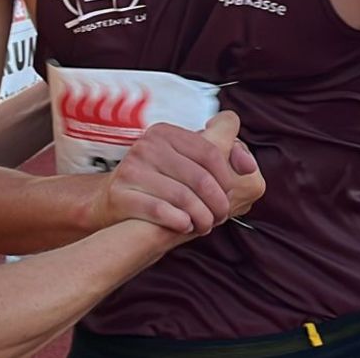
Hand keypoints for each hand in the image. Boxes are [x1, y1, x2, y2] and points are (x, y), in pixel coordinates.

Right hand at [90, 111, 261, 235]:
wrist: (111, 203)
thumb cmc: (159, 183)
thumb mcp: (184, 160)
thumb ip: (221, 154)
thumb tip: (248, 164)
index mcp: (165, 132)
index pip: (210, 152)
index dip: (228, 177)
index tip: (231, 194)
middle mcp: (147, 145)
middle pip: (199, 177)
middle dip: (217, 202)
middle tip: (220, 216)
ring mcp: (132, 169)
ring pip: (183, 196)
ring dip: (202, 217)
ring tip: (205, 225)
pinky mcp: (121, 194)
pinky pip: (160, 209)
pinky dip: (179, 221)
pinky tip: (185, 225)